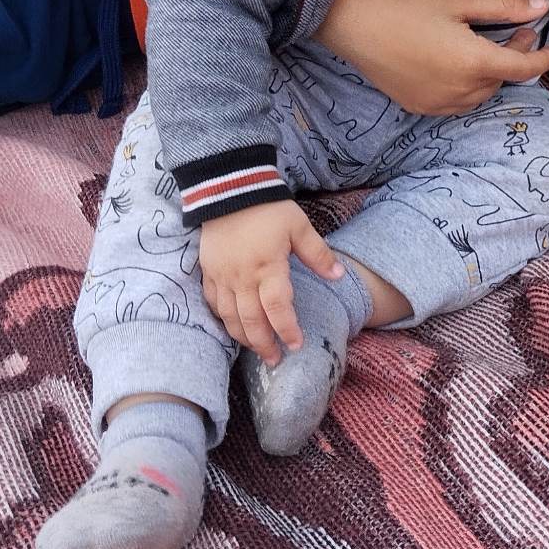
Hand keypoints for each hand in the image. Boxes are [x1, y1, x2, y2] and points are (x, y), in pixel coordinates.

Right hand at [200, 199, 343, 365]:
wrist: (228, 188)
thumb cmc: (268, 207)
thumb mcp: (299, 226)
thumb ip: (318, 253)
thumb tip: (339, 275)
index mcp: (268, 267)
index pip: (278, 308)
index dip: (287, 330)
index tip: (297, 345)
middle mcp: (242, 277)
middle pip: (251, 321)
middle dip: (264, 344)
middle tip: (276, 360)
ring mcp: (222, 276)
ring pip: (230, 317)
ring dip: (243, 337)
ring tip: (257, 349)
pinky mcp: (208, 271)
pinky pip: (213, 303)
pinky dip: (223, 319)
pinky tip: (233, 326)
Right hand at [315, 0, 548, 115]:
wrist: (350, 23)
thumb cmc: (404, 5)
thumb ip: (504, 6)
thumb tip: (541, 6)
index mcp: (474, 64)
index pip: (524, 68)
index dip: (543, 58)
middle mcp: (459, 92)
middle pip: (501, 80)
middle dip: (514, 58)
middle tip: (516, 31)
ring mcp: (437, 104)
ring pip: (480, 95)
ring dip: (491, 74)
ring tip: (487, 47)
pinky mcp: (418, 106)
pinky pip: (456, 102)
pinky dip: (468, 87)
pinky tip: (458, 64)